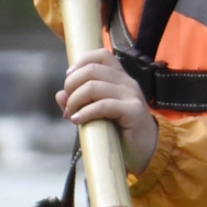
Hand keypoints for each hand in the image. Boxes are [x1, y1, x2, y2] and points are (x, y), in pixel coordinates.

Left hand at [58, 49, 158, 168]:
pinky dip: (85, 112)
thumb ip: (78, 103)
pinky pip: (103, 105)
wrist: (147, 151)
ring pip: (93, 86)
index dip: (80, 63)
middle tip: (68, 104)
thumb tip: (59, 95)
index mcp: (120, 77)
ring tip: (71, 115)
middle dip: (71, 85)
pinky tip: (77, 121)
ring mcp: (131, 95)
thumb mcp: (96, 114)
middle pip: (91, 70)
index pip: (101, 55)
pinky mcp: (133, 111)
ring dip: (75, 100)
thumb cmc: (121, 131)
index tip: (69, 79)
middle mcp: (127, 82)